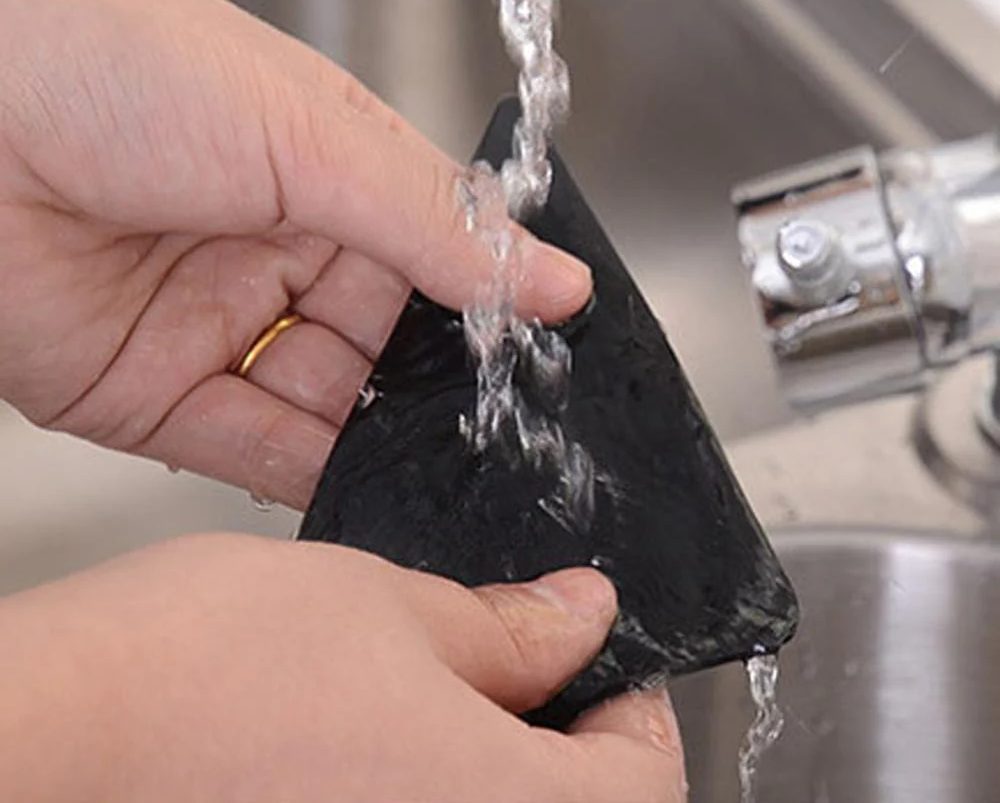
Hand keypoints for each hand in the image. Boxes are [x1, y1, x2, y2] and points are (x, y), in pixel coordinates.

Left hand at [0, 0, 590, 506]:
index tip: (542, 338)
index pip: (433, 244)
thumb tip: (553, 277)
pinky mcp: (162, 396)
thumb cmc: (112, 75)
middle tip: (498, 412)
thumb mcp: (307, 133)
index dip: (484, 293)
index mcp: (324, 167)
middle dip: (441, 374)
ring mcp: (222, 325)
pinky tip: (372, 481)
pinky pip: (260, 449)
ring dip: (387, 430)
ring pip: (336, 400)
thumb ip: (433, 222)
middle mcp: (279, 248)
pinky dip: (318, 472)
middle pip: (391, 333)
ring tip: (446, 457)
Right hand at [0, 536, 686, 801]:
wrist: (54, 742)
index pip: (645, 783)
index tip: (597, 661)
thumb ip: (507, 626)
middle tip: (513, 670)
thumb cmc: (208, 672)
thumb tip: (583, 615)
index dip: (630, 707)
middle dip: (560, 743)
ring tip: (432, 699)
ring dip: (485, 767)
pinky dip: (419, 793)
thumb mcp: (390, 607)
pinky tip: (367, 749)